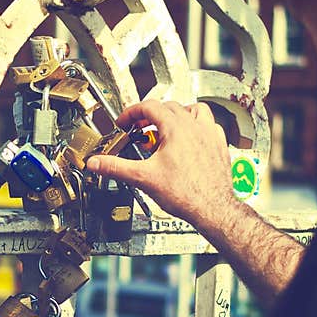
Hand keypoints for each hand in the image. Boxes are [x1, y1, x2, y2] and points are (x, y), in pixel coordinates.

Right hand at [84, 100, 237, 226]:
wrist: (213, 209)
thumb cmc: (187, 194)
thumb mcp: (144, 178)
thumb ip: (117, 167)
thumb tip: (97, 163)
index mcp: (175, 128)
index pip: (149, 107)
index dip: (131, 113)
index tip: (124, 123)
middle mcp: (195, 127)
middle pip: (169, 106)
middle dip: (150, 115)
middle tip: (139, 128)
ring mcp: (210, 135)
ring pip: (194, 110)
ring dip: (177, 114)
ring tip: (167, 126)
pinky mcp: (219, 146)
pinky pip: (210, 125)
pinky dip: (198, 127)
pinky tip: (191, 138)